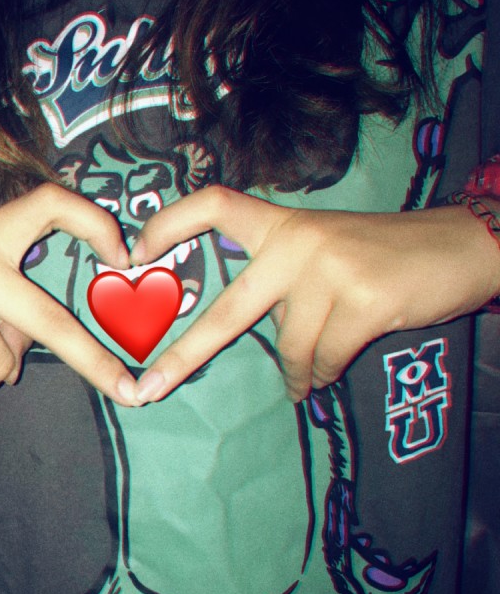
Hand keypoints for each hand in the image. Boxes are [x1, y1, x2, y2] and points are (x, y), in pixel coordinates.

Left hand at [130, 185, 499, 402]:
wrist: (459, 247)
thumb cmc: (382, 253)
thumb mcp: (323, 250)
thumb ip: (282, 279)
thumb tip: (243, 329)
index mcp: (282, 223)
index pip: (215, 203)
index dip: (170, 223)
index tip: (134, 253)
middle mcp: (297, 241)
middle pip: (229, 310)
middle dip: (185, 355)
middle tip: (150, 389)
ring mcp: (328, 270)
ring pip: (291, 346)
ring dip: (300, 370)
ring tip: (310, 376)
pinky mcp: (361, 300)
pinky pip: (325, 359)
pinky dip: (325, 373)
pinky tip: (335, 367)